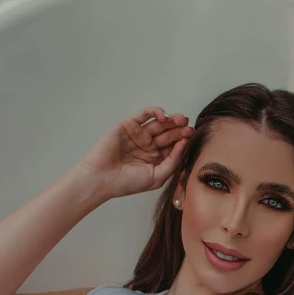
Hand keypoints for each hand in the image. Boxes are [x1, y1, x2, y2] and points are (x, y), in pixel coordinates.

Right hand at [78, 106, 193, 199]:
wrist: (102, 178)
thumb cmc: (127, 182)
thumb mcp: (157, 177)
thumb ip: (173, 162)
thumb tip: (184, 144)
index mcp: (156, 159)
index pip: (174, 146)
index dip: (183, 141)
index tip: (191, 138)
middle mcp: (149, 146)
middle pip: (169, 133)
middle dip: (180, 130)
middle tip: (189, 127)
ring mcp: (139, 135)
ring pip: (160, 123)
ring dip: (172, 120)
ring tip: (181, 120)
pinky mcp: (130, 125)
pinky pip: (145, 114)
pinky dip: (156, 112)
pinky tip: (164, 117)